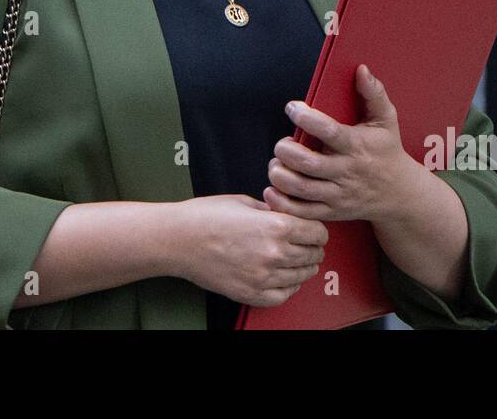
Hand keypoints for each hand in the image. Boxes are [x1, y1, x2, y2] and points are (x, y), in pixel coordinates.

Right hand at [172, 194, 327, 306]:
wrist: (178, 240)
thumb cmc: (206, 216)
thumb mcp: (244, 201)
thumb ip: (272, 210)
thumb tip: (287, 214)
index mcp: (277, 226)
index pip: (318, 233)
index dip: (317, 230)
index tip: (313, 230)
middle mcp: (275, 253)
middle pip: (314, 255)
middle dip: (313, 248)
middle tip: (306, 244)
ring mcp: (264, 276)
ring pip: (302, 276)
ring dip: (303, 267)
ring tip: (295, 260)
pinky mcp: (251, 293)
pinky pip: (284, 295)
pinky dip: (289, 287)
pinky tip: (283, 278)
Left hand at [264, 63, 425, 223]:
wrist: (400, 194)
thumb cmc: (388, 151)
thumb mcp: (387, 120)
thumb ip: (374, 93)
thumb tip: (361, 69)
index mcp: (357, 145)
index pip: (328, 131)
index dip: (306, 118)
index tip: (292, 108)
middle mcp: (347, 171)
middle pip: (308, 163)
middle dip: (286, 150)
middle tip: (282, 143)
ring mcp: (339, 194)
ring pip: (301, 188)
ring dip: (280, 175)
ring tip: (276, 163)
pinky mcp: (332, 212)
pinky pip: (302, 211)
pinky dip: (282, 202)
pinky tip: (273, 188)